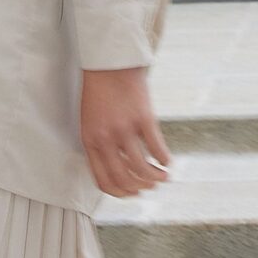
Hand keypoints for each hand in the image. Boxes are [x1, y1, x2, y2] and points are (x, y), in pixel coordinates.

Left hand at [80, 67, 171, 199]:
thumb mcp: (89, 121)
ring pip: (142, 168)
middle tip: (150, 186)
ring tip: (163, 177)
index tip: (132, 193)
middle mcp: (106, 139)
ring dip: (155, 178)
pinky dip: (164, 160)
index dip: (121, 193)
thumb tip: (117, 168)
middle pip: (124, 179)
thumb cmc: (99, 92)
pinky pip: (156, 148)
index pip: (104, 181)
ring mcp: (125, 129)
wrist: (109, 64)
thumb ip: (99, 145)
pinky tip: (167, 161)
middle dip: (140, 188)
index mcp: (90, 142)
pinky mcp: (143, 118)